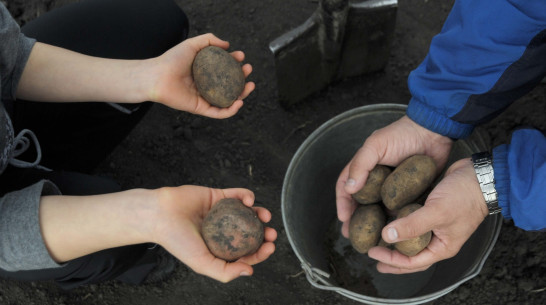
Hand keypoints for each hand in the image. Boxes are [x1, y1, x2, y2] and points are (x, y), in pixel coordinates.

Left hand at [145, 33, 254, 118]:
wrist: (158, 76)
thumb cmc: (172, 60)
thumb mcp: (192, 44)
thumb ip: (209, 40)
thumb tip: (227, 44)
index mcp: (205, 71)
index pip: (225, 68)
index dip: (236, 62)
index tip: (241, 56)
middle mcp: (206, 85)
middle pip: (230, 84)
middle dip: (243, 78)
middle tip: (248, 69)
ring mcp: (204, 98)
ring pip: (228, 99)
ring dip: (242, 94)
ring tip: (250, 85)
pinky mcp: (201, 109)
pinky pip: (219, 113)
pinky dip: (231, 110)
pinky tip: (239, 102)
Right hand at [152, 185, 276, 282]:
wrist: (160, 215)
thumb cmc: (177, 241)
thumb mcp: (201, 263)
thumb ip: (224, 271)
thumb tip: (250, 271)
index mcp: (218, 248)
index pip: (245, 252)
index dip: (260, 251)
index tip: (270, 247)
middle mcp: (222, 230)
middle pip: (249, 231)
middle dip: (263, 232)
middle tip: (271, 233)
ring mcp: (221, 212)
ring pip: (246, 212)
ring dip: (259, 213)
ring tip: (265, 216)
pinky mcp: (218, 195)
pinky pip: (236, 194)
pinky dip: (246, 196)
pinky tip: (249, 200)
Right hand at [336, 115, 452, 236]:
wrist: (434, 131)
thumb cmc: (402, 134)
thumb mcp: (376, 145)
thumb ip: (361, 164)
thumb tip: (349, 189)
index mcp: (364, 167)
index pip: (346, 187)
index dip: (343, 203)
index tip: (343, 219)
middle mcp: (376, 179)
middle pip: (361, 203)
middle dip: (355, 220)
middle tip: (352, 236)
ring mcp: (393, 187)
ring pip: (379, 209)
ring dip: (374, 225)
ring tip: (371, 240)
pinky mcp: (410, 192)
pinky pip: (400, 209)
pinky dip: (395, 221)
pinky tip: (394, 233)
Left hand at [367, 158, 488, 272]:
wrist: (480, 174)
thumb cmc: (465, 196)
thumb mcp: (436, 212)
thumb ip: (412, 226)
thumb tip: (386, 236)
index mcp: (442, 247)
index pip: (412, 262)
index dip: (391, 260)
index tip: (373, 253)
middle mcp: (437, 238)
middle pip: (410, 253)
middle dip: (391, 256)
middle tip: (372, 253)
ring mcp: (434, 223)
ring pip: (410, 235)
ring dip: (393, 237)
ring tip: (375, 236)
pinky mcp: (430, 208)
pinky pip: (411, 218)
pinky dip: (399, 218)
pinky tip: (386, 214)